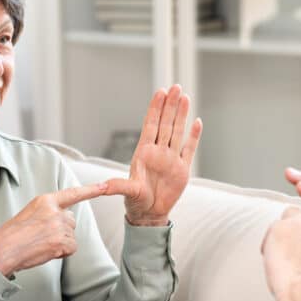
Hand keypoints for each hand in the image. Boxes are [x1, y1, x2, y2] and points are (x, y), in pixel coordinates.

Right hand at [0, 184, 108, 275]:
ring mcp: (59, 225)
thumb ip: (48, 212)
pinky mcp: (62, 241)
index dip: (91, 190)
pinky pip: (72, 248)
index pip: (72, 194)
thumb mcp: (30, 214)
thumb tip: (64, 220)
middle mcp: (55, 211)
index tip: (105, 185)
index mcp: (45, 200)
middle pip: (71, 221)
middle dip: (61, 230)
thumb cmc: (12, 235)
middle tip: (40, 237)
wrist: (3, 250)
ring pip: (71, 236)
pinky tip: (46, 251)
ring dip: (60, 242)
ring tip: (40, 244)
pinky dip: (62, 252)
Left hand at [102, 84, 201, 225]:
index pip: (151, 125)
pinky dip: (194, 136)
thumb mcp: (127, 192)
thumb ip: (118, 186)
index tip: (160, 92)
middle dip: (170, 105)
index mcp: (144, 152)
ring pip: (178, 132)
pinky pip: (189, 149)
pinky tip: (197, 122)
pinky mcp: (183, 169)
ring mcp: (171, 159)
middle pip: (166, 124)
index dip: (155, 108)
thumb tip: (103, 187)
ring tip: (185, 97)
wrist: (150, 213)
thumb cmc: (136, 201)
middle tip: (176, 87)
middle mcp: (158, 151)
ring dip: (182, 115)